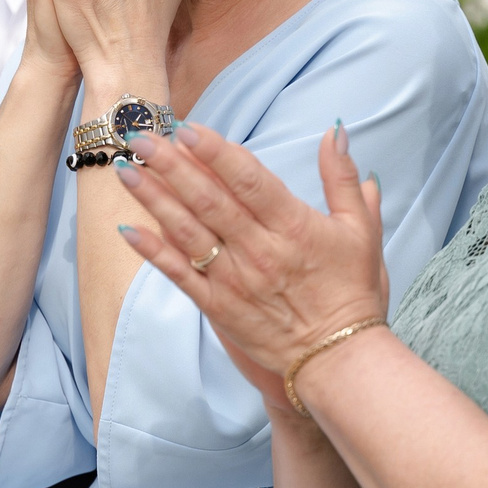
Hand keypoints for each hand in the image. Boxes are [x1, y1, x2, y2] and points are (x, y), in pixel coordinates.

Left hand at [115, 121, 390, 403]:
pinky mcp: (218, 307)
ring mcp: (234, 280)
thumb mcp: (361, 230)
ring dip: (154, 200)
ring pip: (188, 233)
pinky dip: (153, 252)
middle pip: (209, 200)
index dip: (215, 152)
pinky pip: (181, 275)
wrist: (339, 359)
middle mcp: (259, 250)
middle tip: (140, 138)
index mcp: (294, 227)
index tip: (187, 128)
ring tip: (126, 172)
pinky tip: (128, 229)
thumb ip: (343, 179)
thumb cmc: (352, 292)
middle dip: (171, 166)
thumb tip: (333, 132)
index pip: (248, 180)